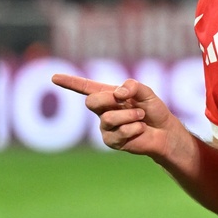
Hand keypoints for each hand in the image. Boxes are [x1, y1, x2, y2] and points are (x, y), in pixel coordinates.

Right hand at [51, 74, 179, 157]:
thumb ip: (132, 87)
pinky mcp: (111, 141)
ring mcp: (105, 126)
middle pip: (91, 101)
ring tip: (140, 117)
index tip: (53, 77)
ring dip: (130, 115)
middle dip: (108, 100)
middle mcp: (103, 110)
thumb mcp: (146, 92)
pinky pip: (119, 132)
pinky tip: (140, 129)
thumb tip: (117, 93)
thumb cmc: (153, 109)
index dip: (69, 82)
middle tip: (125, 100)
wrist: (164, 132)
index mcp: (108, 94)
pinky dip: (134, 128)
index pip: (85, 87)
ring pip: (109, 118)